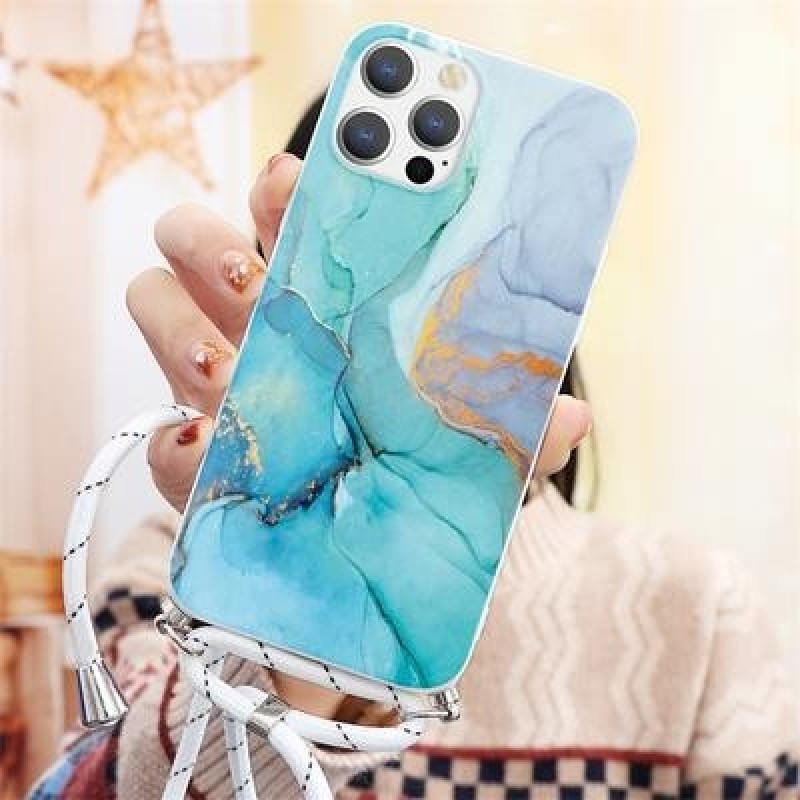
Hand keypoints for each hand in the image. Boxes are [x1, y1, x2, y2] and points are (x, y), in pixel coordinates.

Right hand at [127, 152, 591, 510]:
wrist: (372, 569)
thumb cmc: (421, 482)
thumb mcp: (474, 452)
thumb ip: (516, 429)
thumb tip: (571, 414)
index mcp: (327, 308)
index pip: (288, 219)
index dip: (285, 190)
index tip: (296, 177)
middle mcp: (261, 332)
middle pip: (197, 240)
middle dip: (213, 243)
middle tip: (255, 280)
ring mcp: (217, 389)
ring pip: (152, 304)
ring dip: (178, 325)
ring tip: (224, 370)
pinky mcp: (194, 462)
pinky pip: (155, 436)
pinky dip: (172, 441)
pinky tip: (208, 448)